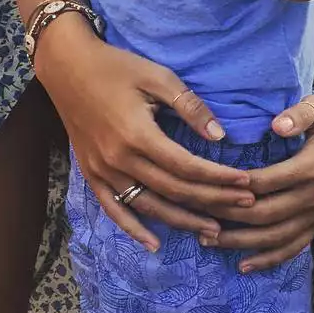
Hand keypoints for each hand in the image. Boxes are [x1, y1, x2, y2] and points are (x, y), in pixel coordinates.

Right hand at [34, 16, 254, 250]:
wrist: (68, 69)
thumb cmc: (118, 68)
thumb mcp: (159, 78)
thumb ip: (190, 107)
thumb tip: (219, 135)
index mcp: (138, 135)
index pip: (187, 166)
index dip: (218, 178)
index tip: (246, 183)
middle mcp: (119, 160)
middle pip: (173, 190)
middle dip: (212, 201)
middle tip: (244, 207)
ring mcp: (102, 172)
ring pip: (148, 206)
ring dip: (182, 221)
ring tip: (213, 230)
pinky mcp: (91, 175)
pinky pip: (114, 210)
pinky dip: (134, 229)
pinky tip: (154, 244)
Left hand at [207, 95, 313, 271]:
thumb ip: (298, 114)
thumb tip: (276, 125)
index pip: (267, 182)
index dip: (236, 187)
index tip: (208, 187)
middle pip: (266, 215)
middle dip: (229, 219)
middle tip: (197, 217)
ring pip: (275, 238)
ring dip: (240, 243)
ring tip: (208, 241)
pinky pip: (293, 247)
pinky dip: (268, 259)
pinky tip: (243, 265)